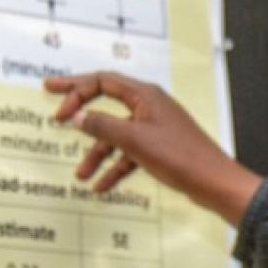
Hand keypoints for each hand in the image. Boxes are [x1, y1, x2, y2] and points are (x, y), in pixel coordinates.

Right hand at [45, 71, 261, 226]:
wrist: (212, 182)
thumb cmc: (180, 156)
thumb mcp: (134, 140)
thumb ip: (103, 126)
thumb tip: (78, 116)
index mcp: (144, 95)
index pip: (103, 81)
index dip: (76, 89)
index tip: (57, 104)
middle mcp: (148, 106)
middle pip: (106, 103)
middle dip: (80, 111)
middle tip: (54, 112)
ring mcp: (153, 127)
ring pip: (116, 135)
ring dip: (97, 154)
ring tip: (81, 174)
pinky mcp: (158, 147)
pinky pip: (128, 153)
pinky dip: (115, 167)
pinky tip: (102, 185)